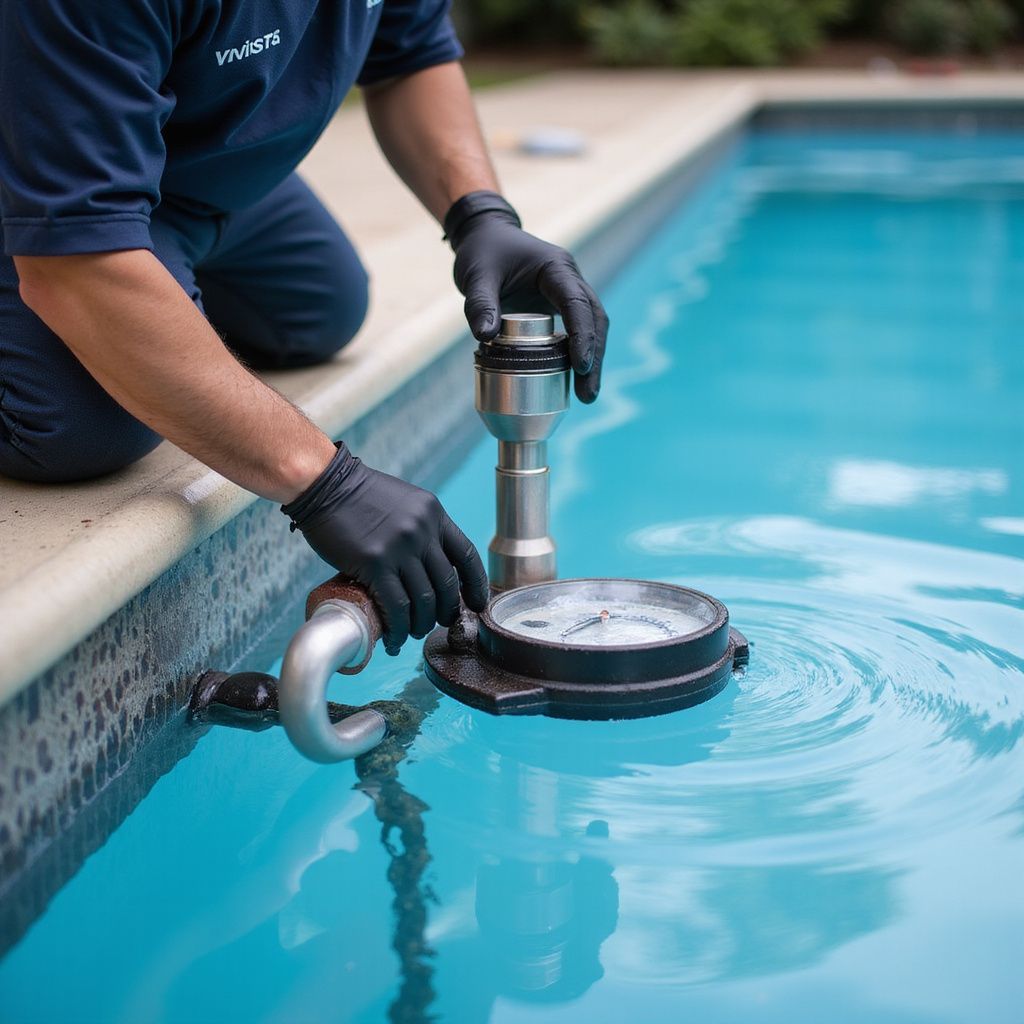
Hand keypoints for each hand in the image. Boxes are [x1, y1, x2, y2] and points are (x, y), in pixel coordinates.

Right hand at [283, 444, 487, 653]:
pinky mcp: (375, 563)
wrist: (324, 484)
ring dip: (420, 625)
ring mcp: (401, 547)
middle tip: (434, 623)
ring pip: (423, 601)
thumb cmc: (358, 496)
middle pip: (447, 585)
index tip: (475, 604)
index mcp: (434, 514)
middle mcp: (423, 530)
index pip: (467, 556)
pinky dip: (398, 630)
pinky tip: (393, 639)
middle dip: (444, 612)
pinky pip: (397, 606)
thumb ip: (421, 528)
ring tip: (410, 634)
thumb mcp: (404, 502)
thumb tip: (428, 567)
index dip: (476, 585)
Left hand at [445, 191, 608, 403]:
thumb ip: (480, 303)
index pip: (577, 302)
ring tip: (585, 395)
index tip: (580, 365)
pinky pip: (576, 330)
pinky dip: (576, 355)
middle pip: (594, 319)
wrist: (486, 236)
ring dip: (591, 360)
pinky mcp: (559, 306)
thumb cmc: (483, 251)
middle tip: (587, 394)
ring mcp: (567, 292)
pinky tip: (573, 380)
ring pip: (591, 326)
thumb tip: (485, 337)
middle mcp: (569, 279)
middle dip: (594, 356)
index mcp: (556, 268)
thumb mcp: (476, 275)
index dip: (582, 335)